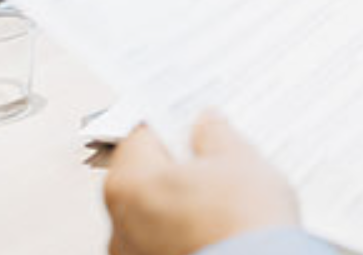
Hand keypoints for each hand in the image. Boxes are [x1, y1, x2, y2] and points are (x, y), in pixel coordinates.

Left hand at [103, 111, 299, 254]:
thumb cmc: (243, 224)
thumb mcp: (238, 160)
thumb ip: (215, 135)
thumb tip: (206, 125)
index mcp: (129, 183)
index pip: (140, 136)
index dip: (171, 123)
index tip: (193, 120)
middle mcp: (120, 224)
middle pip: (146, 178)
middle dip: (178, 166)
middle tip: (216, 156)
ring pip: (156, 214)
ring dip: (183, 203)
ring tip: (226, 197)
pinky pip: (167, 242)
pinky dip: (187, 232)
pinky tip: (221, 227)